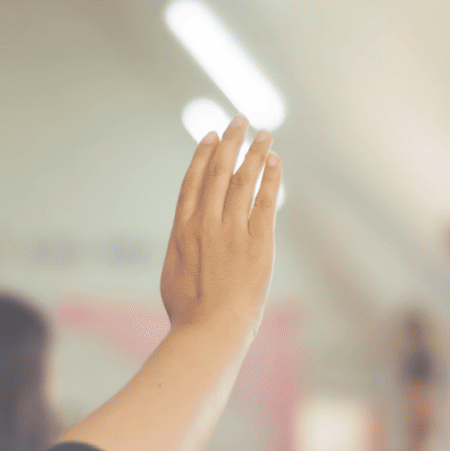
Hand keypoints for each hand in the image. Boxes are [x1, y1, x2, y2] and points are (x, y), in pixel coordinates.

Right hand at [160, 115, 280, 340]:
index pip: (193, 182)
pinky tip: (275, 161)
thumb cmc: (189, 313)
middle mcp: (205, 223)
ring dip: (253, 153)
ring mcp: (231, 231)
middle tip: (238, 120)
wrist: (210, 330)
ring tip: (263, 133)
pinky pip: (265, 201)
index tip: (210, 136)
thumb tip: (186, 241)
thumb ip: (182, 249)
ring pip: (243, 180)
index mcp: (182, 230)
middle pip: (218, 172)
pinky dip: (270, 178)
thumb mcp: (174, 273)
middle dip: (229, 142)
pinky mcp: (257, 242)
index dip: (202, 156)